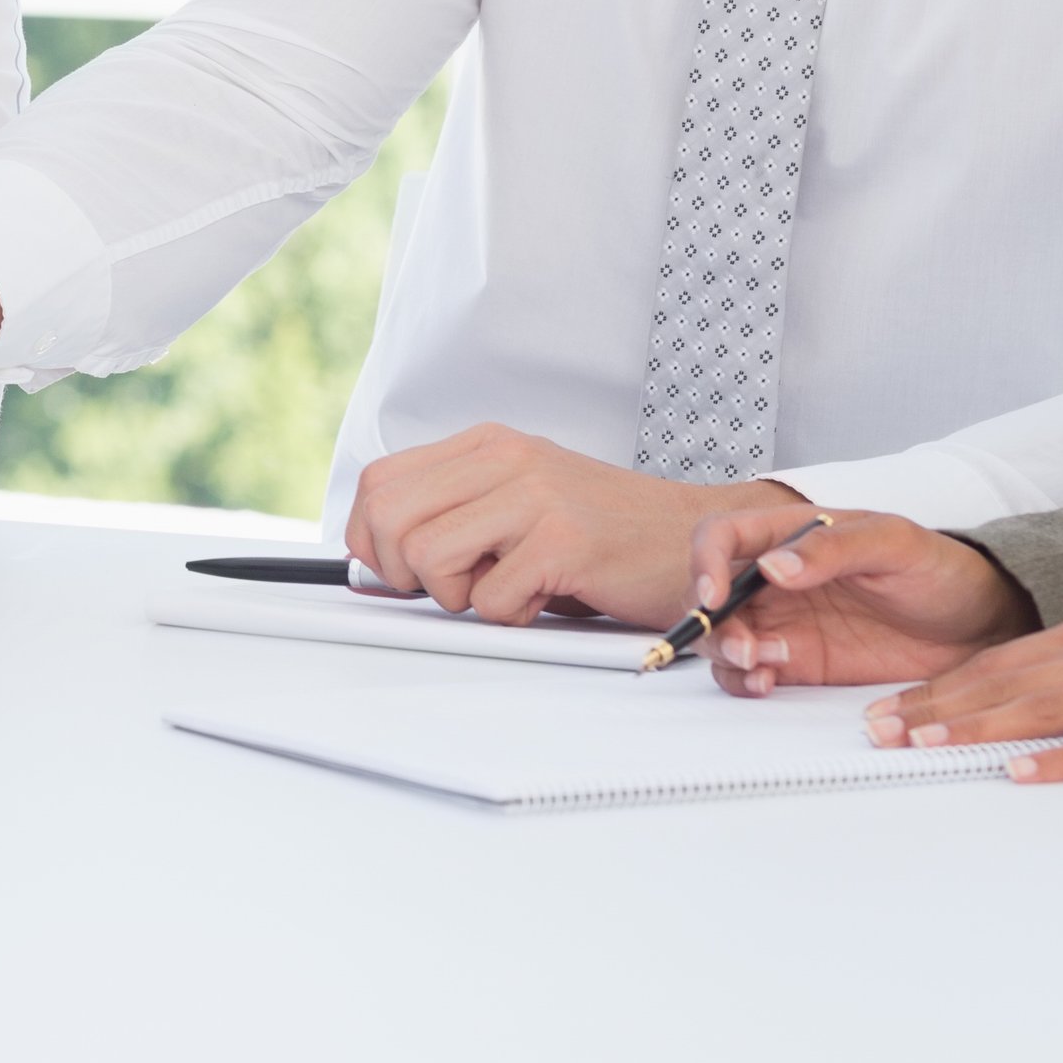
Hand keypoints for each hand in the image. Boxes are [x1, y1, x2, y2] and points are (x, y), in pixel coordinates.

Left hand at [341, 425, 802, 628]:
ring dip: (458, 597)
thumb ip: (451, 521)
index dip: (370, 539)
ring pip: (427, 558)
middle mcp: (505, 459)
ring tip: (506, 589)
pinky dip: (510, 617)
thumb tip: (368, 567)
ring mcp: (535, 496)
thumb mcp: (516, 507)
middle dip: (402, 573)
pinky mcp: (563, 541)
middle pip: (388, 519)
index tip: (397, 571)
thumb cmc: (603, 535)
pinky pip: (489, 600)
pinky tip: (547, 598)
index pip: (378, 483)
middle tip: (452, 588)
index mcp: (486, 446)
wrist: (694, 539)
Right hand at [694, 506, 1039, 695]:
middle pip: (708, 593)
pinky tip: (767, 684)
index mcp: (792, 534)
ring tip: (764, 667)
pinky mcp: (799, 662)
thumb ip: (835, 548)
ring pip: (722, 636)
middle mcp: (777, 577)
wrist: (980, 625)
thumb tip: (774, 566)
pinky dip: (744, 682)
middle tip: (746, 648)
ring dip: (725, 654)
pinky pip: (750, 673)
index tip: (714, 595)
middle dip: (711, 623)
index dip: (704, 562)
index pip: (722, 536)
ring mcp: (784, 621)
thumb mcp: (896, 544)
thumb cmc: (941, 569)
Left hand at [860, 612, 1062, 782]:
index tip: (891, 707)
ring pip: (1042, 708)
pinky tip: (1021, 772)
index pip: (999, 660)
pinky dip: (1061, 760)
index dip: (941, 685)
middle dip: (937, 706)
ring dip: (978, 727)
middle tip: (880, 729)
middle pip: (1005, 681)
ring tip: (926, 744)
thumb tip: (1017, 702)